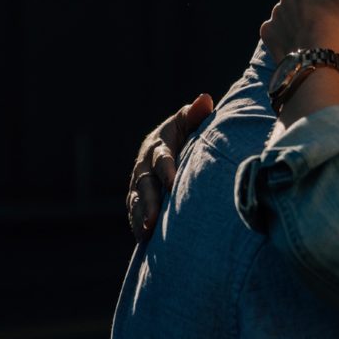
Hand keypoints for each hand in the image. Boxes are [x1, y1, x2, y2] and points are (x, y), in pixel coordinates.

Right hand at [126, 93, 214, 240]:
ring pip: (136, 200)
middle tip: (153, 220)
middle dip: (149, 202)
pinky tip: (144, 239)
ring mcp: (139, 182)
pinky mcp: (138, 196)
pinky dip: (137, 223)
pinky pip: (134, 210)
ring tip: (146, 233)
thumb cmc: (185, 133)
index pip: (162, 158)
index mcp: (158, 145)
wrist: (169, 145)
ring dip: (139, 217)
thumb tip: (204, 99)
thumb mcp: (188, 122)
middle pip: (145, 184)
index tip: (173, 183)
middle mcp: (144, 164)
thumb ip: (195, 115)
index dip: (167, 170)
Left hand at [261, 0, 338, 60]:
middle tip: (331, 19)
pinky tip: (302, 45)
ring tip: (318, 35)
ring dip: (301, 19)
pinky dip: (288, 36)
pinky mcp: (269, 34)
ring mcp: (276, 13)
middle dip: (313, 1)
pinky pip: (279, 31)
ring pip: (290, 11)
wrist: (317, 59)